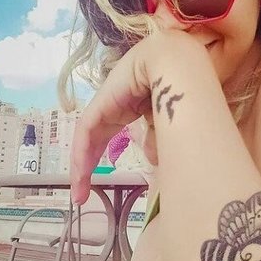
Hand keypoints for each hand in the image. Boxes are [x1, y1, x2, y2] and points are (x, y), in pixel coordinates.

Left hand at [70, 29, 204, 203]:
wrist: (177, 65)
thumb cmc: (181, 89)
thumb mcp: (168, 121)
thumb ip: (156, 137)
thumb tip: (151, 157)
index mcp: (133, 103)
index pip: (112, 132)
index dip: (104, 156)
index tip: (103, 181)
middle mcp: (116, 102)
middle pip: (97, 136)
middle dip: (88, 166)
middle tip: (82, 194)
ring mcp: (107, 100)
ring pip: (88, 137)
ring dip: (82, 165)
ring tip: (79, 193)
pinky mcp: (101, 102)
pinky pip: (87, 130)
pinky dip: (82, 153)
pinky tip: (81, 173)